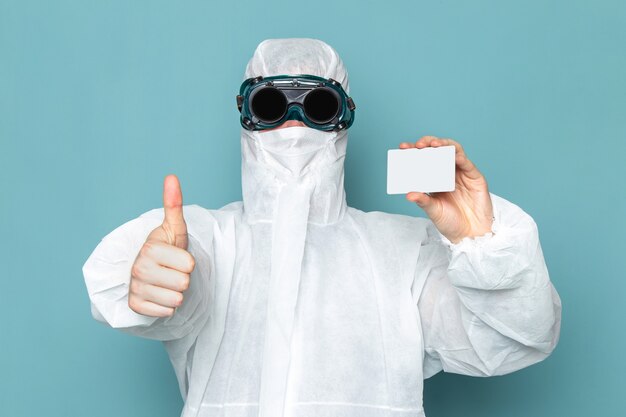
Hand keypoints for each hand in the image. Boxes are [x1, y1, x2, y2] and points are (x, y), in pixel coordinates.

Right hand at [128, 175, 194, 316]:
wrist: (149, 271)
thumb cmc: (166, 249)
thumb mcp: (173, 228)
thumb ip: (174, 204)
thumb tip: (171, 176)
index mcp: (150, 248)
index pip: (189, 266)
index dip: (188, 263)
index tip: (175, 257)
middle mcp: (139, 268)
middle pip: (184, 283)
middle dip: (182, 278)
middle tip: (171, 271)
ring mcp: (135, 288)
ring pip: (176, 300)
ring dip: (175, 294)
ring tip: (165, 282)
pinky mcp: (135, 306)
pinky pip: (166, 312)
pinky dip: (166, 306)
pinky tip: (158, 294)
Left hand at [400, 136, 493, 243]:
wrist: (470, 234)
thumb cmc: (451, 222)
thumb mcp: (433, 211)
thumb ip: (423, 201)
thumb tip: (408, 195)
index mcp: (434, 178)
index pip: (423, 160)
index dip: (414, 151)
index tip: (403, 147)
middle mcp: (447, 172)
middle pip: (437, 151)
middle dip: (428, 143)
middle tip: (419, 144)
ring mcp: (461, 173)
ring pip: (453, 151)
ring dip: (444, 144)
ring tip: (434, 144)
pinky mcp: (474, 176)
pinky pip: (467, 162)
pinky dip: (459, 155)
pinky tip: (452, 154)